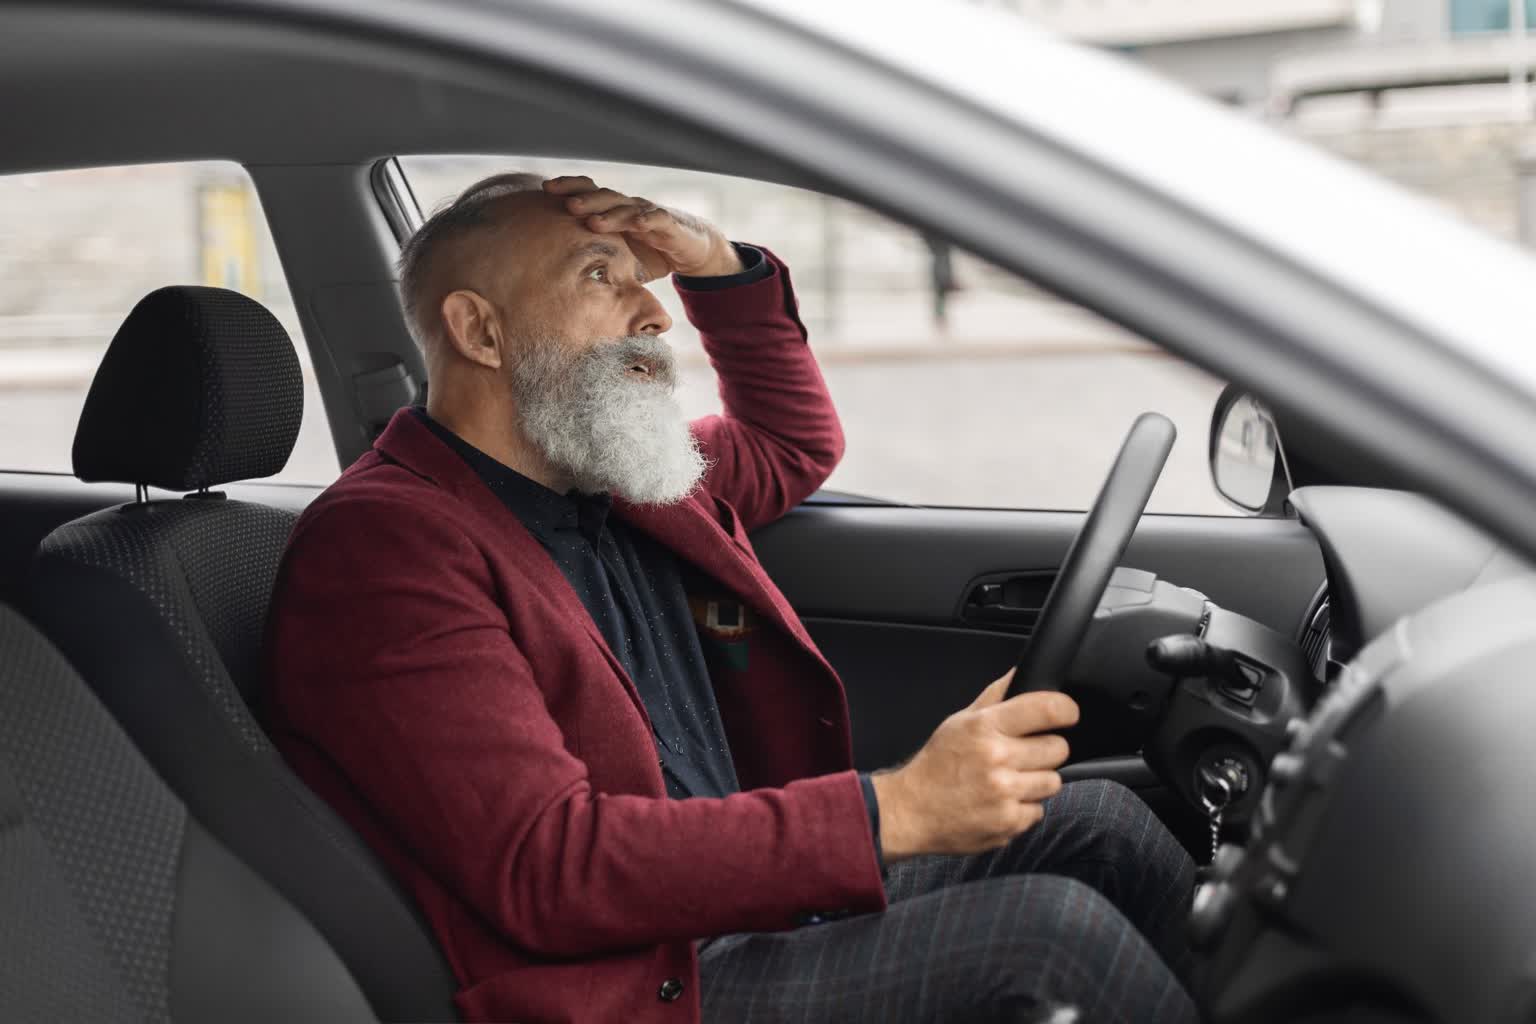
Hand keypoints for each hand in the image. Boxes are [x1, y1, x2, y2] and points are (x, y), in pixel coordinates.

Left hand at [543, 176, 744, 278]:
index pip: (589, 192)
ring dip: (611, 213)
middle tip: (566, 205)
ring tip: (593, 221)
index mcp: (614, 211)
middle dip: (585, 199)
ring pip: (628, 208)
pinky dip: (647, 220)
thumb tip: (562, 281)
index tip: (545, 190)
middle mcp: (629, 207)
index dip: (569, 187)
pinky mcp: (669, 225)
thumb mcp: (619, 258)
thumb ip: (597, 263)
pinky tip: (636, 224)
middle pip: (605, 196)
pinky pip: (657, 219)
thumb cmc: (650, 253)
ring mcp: (649, 213)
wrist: (691, 249)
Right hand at [870, 669, 1077, 860]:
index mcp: (985, 727)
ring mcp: (1004, 793)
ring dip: (1036, 781)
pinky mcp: (1009, 823)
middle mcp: (997, 758)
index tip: (1067, 714)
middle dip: (1045, 750)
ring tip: (1009, 780)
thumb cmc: (937, 764)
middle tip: (1022, 755)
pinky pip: (1038, 810)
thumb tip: (1023, 672)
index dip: (1066, 710)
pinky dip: (1023, 808)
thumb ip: (996, 695)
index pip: (1047, 709)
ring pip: (1052, 782)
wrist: (911, 811)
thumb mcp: (960, 720)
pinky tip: (1000, 802)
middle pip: (1058, 749)